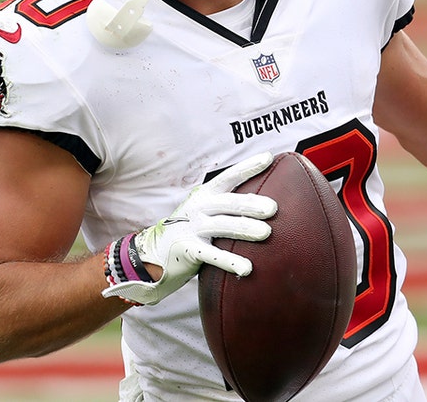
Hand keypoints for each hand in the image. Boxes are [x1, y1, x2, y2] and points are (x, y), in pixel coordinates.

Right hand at [101, 152, 277, 305]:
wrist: (153, 255)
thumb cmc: (189, 231)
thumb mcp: (205, 212)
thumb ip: (228, 207)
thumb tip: (264, 201)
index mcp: (205, 195)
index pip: (228, 177)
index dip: (247, 167)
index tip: (268, 158)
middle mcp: (198, 208)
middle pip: (227, 202)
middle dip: (251, 204)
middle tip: (273, 208)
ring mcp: (192, 228)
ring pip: (221, 226)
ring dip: (244, 229)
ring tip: (266, 233)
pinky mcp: (188, 250)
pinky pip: (212, 256)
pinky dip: (230, 262)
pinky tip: (247, 268)